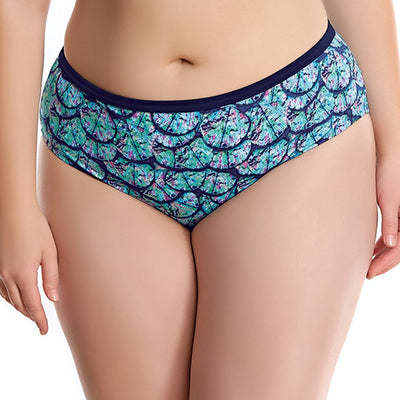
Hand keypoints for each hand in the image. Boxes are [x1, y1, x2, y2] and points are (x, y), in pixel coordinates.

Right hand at [0, 205, 58, 334]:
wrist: (13, 210)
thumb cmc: (36, 228)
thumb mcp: (50, 252)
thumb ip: (52, 277)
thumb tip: (53, 299)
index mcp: (24, 275)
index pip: (33, 306)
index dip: (39, 320)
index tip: (44, 331)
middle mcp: (7, 276)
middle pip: (20, 304)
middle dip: (31, 316)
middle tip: (41, 323)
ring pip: (9, 298)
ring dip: (21, 307)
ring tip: (32, 312)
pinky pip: (1, 289)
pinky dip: (10, 297)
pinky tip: (16, 296)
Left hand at [367, 156, 399, 278]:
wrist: (389, 160)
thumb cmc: (389, 177)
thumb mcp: (389, 200)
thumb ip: (391, 222)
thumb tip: (392, 245)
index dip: (385, 263)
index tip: (370, 272)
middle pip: (399, 249)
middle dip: (384, 263)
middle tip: (368, 274)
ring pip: (395, 244)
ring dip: (383, 255)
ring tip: (368, 265)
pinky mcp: (397, 214)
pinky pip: (392, 235)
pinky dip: (382, 244)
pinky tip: (372, 250)